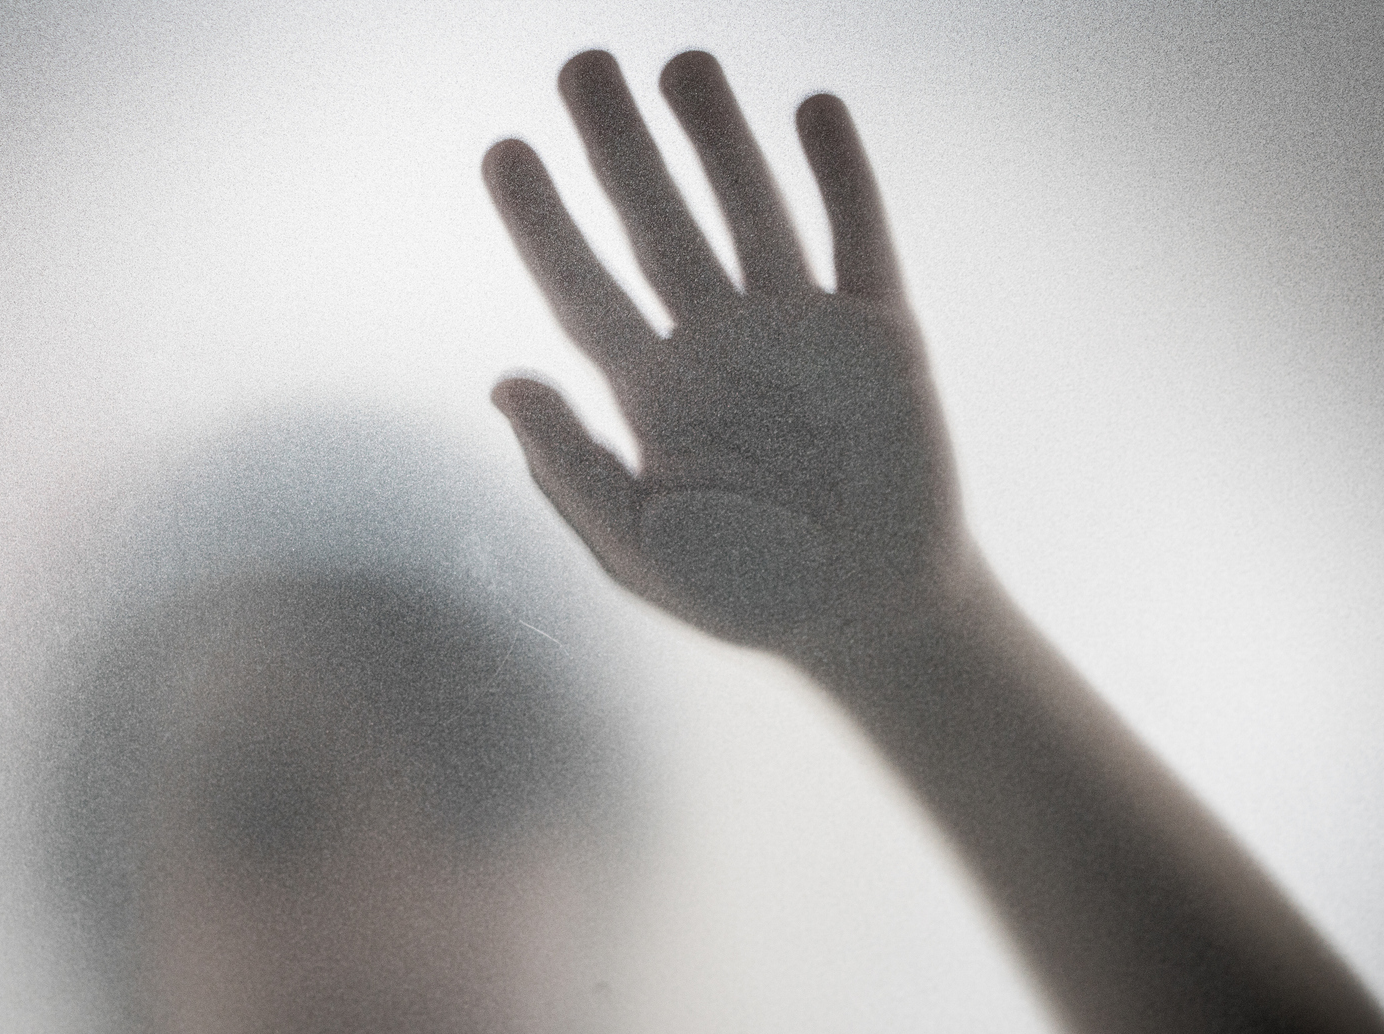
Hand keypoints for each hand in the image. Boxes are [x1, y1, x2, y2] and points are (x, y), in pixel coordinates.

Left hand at [485, 50, 967, 652]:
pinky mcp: (882, 336)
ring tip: (683, 64)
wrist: (869, 619)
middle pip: (657, 225)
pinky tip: (810, 111)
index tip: (503, 152)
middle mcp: (718, 345)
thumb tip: (501, 382)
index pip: (581, 289)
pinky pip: (859, 238)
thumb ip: (572, 471)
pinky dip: (841, 177)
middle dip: (620, 149)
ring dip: (720, 141)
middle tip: (581, 68)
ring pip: (750, 212)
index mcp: (652, 393)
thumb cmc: (748, 592)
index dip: (541, 224)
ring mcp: (800, 332)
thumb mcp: (642, 550)